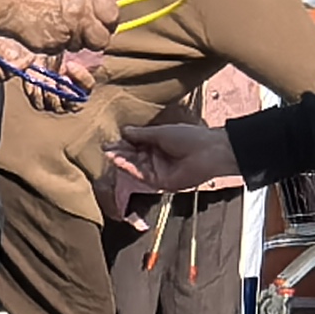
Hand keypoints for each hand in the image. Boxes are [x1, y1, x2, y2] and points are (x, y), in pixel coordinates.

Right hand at [0, 0, 113, 52]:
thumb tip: (100, 9)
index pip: (113, 16)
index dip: (108, 21)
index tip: (102, 21)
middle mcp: (80, 16)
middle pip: (102, 39)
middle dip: (94, 38)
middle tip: (83, 31)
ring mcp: (66, 34)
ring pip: (79, 46)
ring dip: (72, 40)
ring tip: (55, 25)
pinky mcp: (52, 47)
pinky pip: (61, 50)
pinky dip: (55, 43)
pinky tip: (44, 30)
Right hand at [112, 120, 238, 194]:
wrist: (209, 153)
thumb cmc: (190, 138)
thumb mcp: (161, 132)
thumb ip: (141, 134)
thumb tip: (124, 131)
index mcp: (159, 143)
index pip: (136, 143)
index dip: (124, 141)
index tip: (111, 139)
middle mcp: (156, 157)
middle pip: (134, 155)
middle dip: (120, 151)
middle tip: (105, 146)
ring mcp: (157, 170)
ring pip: (135, 165)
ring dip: (122, 159)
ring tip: (109, 152)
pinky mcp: (160, 183)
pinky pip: (141, 176)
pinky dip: (130, 169)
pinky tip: (120, 161)